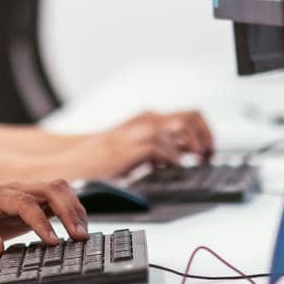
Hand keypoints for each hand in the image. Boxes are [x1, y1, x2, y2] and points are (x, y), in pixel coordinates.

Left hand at [0, 180, 88, 257]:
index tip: (52, 242)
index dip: (41, 221)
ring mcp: (25, 193)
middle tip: (79, 237)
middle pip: (49, 188)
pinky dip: (71, 211)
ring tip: (82, 235)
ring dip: (74, 208)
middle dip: (68, 210)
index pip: (25, 202)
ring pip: (58, 190)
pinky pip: (57, 200)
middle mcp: (15, 190)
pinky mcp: (32, 202)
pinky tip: (77, 230)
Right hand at [51, 110, 215, 179]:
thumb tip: (188, 154)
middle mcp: (145, 121)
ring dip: (192, 146)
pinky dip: (171, 157)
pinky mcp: (128, 147)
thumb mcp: (137, 147)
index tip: (209, 151)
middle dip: (204, 136)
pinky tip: (171, 168)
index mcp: (148, 119)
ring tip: (192, 162)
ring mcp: (136, 132)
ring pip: (179, 126)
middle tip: (205, 156)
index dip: (205, 132)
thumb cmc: (103, 159)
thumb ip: (160, 147)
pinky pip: (160, 146)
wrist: (74, 162)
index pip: (190, 115)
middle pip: (190, 116)